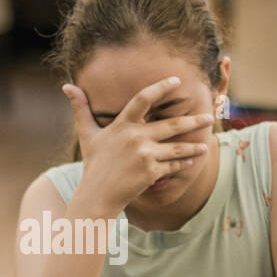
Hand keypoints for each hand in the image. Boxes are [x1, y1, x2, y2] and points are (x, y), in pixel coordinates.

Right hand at [63, 77, 211, 216]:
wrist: (97, 195)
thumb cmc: (94, 163)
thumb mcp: (86, 134)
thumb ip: (80, 109)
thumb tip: (67, 87)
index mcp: (122, 124)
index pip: (143, 99)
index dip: (161, 88)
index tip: (176, 81)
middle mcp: (135, 137)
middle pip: (172, 124)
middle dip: (193, 120)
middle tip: (210, 116)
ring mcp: (145, 155)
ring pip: (177, 147)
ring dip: (193, 146)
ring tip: (206, 143)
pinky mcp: (151, 172)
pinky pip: (172, 166)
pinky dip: (183, 163)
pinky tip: (193, 160)